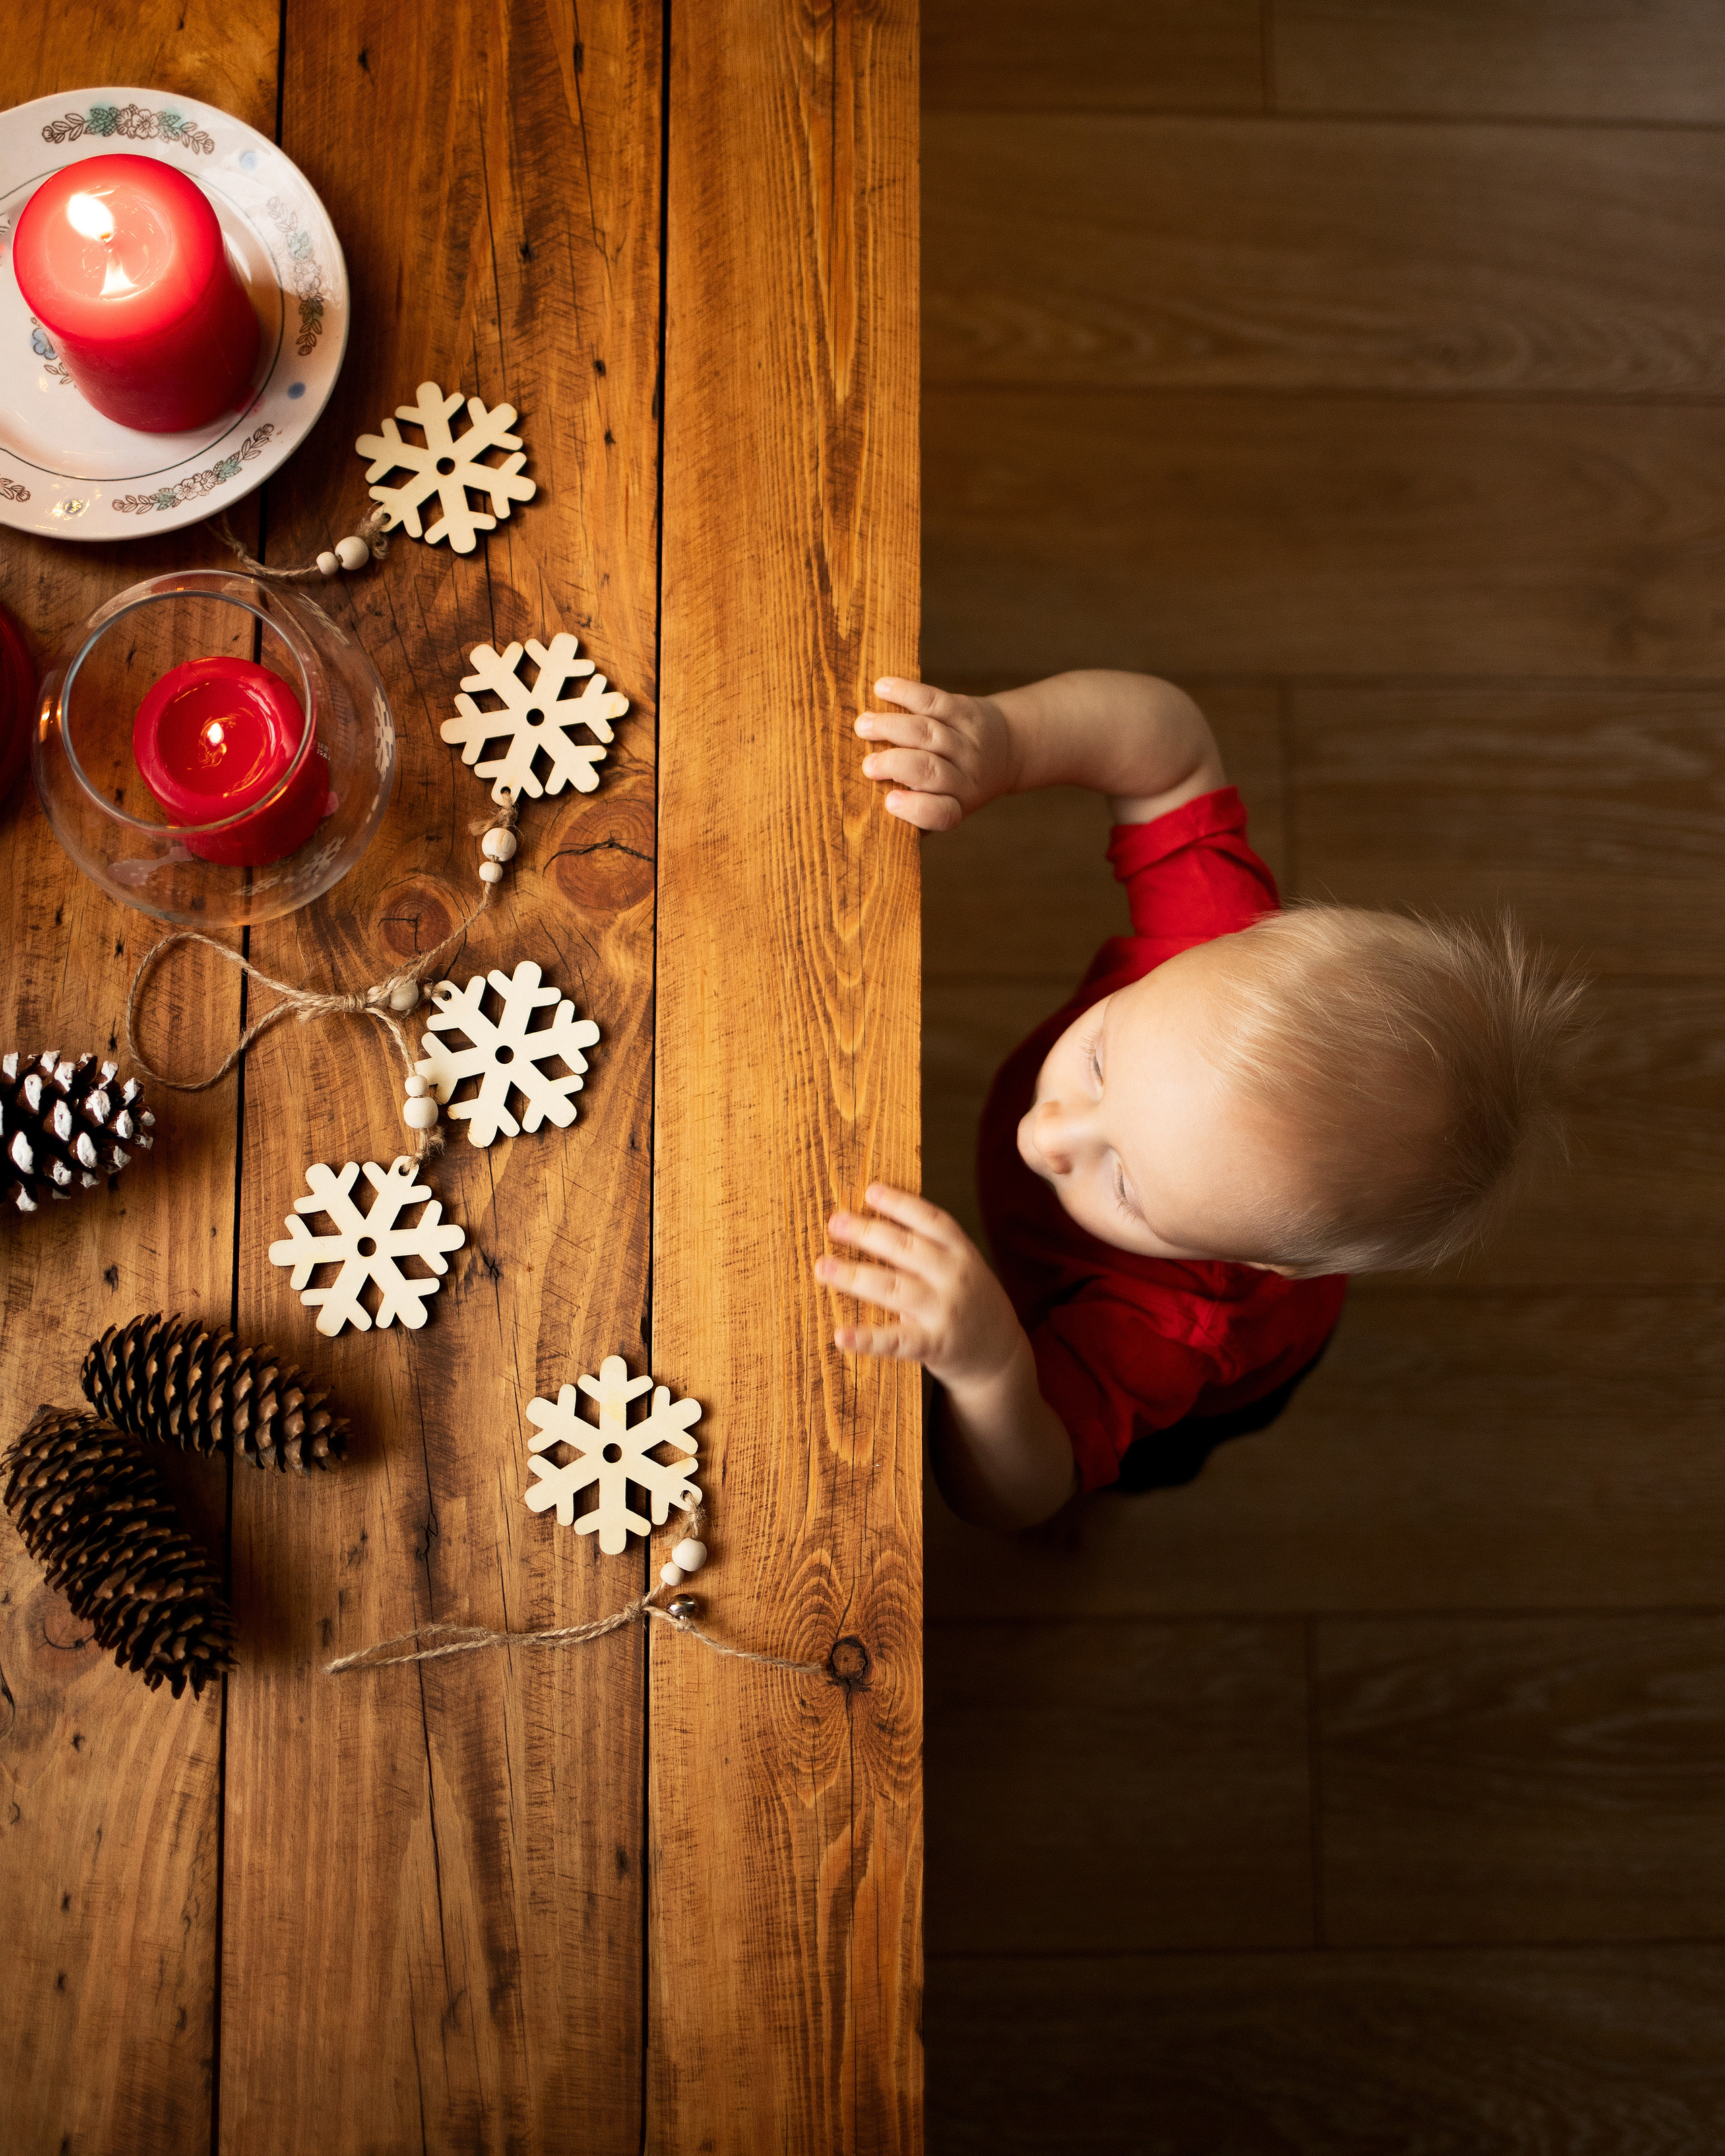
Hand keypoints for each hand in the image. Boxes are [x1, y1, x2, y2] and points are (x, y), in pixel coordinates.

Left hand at [816, 1183, 1025, 1389]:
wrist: (1000, 1356)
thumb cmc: (969, 1303)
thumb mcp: (962, 1267)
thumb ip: (930, 1248)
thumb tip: (875, 1224)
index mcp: (962, 1252)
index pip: (931, 1220)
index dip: (900, 1203)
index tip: (870, 1191)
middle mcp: (954, 1277)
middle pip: (905, 1249)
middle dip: (867, 1233)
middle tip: (834, 1223)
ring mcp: (944, 1311)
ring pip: (893, 1288)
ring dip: (854, 1276)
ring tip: (823, 1267)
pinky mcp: (934, 1345)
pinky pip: (896, 1341)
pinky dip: (867, 1339)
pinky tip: (841, 1335)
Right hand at [855, 677, 1016, 831]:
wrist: (1003, 752)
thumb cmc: (953, 786)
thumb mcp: (944, 805)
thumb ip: (912, 813)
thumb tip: (867, 812)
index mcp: (956, 805)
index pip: (940, 812)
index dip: (915, 809)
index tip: (889, 802)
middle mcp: (966, 775)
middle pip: (930, 770)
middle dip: (894, 764)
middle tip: (867, 765)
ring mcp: (967, 741)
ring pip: (927, 732)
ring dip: (891, 727)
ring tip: (863, 725)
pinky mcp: (966, 710)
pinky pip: (933, 700)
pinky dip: (905, 692)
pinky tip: (881, 689)